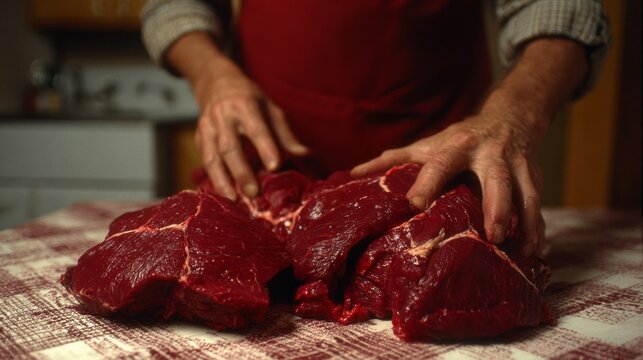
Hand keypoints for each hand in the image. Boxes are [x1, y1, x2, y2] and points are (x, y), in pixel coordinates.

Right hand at [193, 65, 307, 199]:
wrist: (215, 82)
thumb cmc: (250, 99)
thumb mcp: (270, 109)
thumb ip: (285, 134)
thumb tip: (307, 156)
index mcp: (245, 106)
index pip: (256, 128)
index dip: (265, 147)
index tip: (275, 166)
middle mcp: (223, 116)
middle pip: (230, 147)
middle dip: (241, 171)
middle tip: (253, 193)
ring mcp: (207, 128)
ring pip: (212, 157)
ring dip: (222, 181)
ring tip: (233, 201)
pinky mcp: (199, 138)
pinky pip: (204, 161)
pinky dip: (212, 179)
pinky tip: (221, 195)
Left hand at [352, 107, 544, 256]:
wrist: (511, 118)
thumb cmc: (459, 138)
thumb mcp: (428, 144)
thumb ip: (392, 159)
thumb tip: (350, 174)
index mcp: (458, 146)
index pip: (441, 163)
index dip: (428, 182)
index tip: (415, 204)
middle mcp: (491, 154)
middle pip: (497, 179)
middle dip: (498, 206)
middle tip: (494, 235)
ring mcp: (517, 166)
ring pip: (526, 194)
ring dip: (525, 222)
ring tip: (522, 251)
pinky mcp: (534, 179)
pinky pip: (538, 205)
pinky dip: (539, 229)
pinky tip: (538, 252)